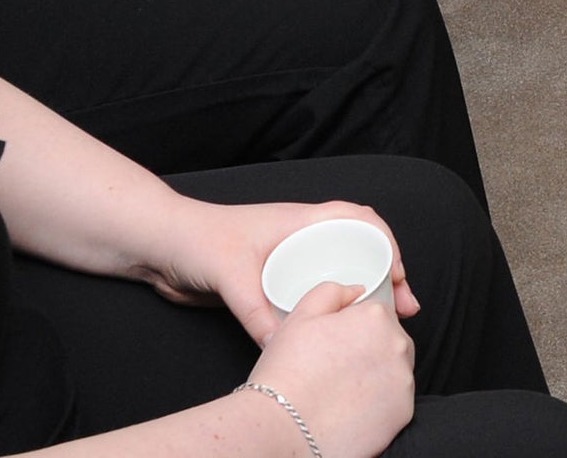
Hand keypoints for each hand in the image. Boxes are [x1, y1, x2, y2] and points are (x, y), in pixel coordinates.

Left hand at [137, 197, 420, 346]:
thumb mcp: (231, 275)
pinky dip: (334, 308)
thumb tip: (283, 347)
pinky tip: (338, 332)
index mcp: (300, 220)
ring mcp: (289, 259)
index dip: (385, 243)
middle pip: (359, 247)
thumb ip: (255, 311)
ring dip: (363, 293)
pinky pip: (316, 293)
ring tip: (383, 323)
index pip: (359, 220)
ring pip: (339, 272)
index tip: (396, 275)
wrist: (162, 247)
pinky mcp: (274, 282)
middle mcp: (301, 237)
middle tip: (404, 308)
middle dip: (387, 273)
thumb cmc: (197, 240)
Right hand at [246, 283, 414, 457]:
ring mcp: (403, 380)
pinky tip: (350, 409)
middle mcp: (397, 345)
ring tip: (341, 391)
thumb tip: (354, 291)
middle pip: (388, 341)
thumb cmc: (286, 375)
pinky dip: (378, 405)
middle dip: (368, 351)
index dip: (352, 330)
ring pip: (393, 371)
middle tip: (335, 369)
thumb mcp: (300, 316)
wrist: (283, 429)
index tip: (335, 346)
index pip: (374, 315)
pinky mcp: (403, 412)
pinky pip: (395, 402)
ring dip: (375, 377)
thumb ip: (331, 292)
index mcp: (375, 317)